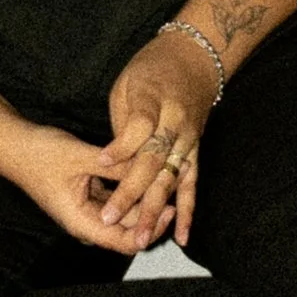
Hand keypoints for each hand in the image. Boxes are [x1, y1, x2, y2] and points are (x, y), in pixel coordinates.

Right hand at [8, 114, 183, 254]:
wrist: (12, 145)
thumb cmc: (39, 153)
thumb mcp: (81, 156)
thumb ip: (115, 166)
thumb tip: (149, 166)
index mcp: (81, 223)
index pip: (125, 241)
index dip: (150, 229)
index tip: (169, 209)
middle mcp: (85, 223)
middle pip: (127, 232)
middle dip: (150, 216)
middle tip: (173, 193)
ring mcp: (86, 211)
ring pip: (122, 217)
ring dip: (141, 203)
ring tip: (163, 184)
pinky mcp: (86, 198)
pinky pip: (114, 202)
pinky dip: (129, 192)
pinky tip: (143, 175)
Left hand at [96, 31, 223, 247]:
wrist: (194, 58)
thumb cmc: (152, 68)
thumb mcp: (128, 83)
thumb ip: (124, 122)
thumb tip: (115, 160)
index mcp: (155, 99)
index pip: (139, 127)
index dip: (120, 146)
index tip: (100, 162)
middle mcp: (176, 123)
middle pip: (152, 161)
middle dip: (131, 192)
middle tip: (110, 218)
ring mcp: (189, 140)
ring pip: (171, 179)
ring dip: (156, 211)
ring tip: (140, 238)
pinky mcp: (196, 151)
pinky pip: (192, 185)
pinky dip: (188, 213)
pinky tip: (182, 237)